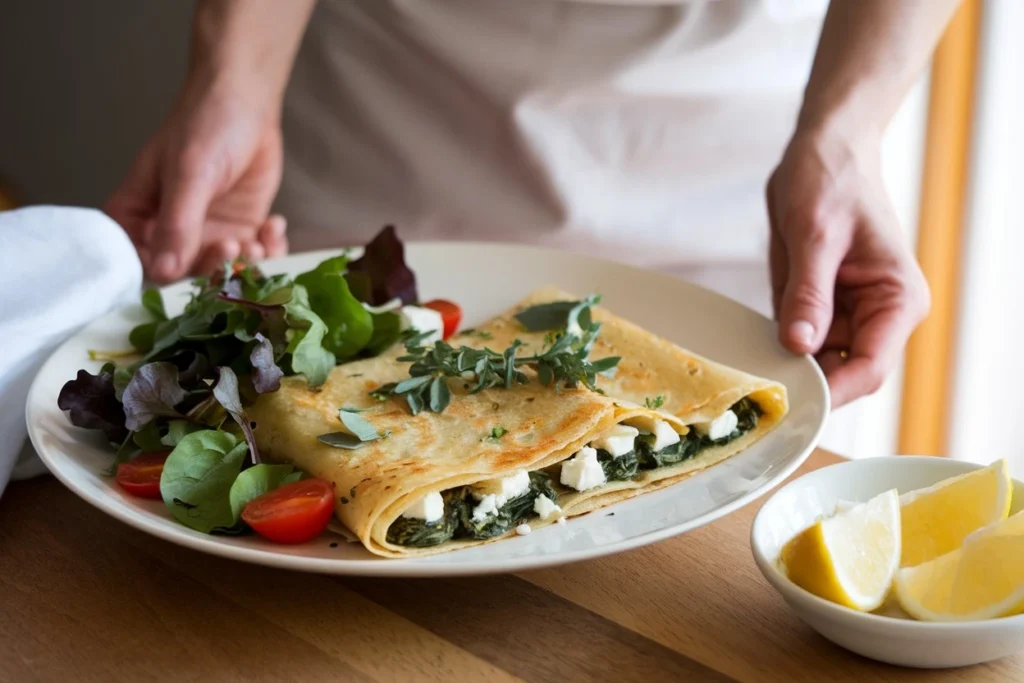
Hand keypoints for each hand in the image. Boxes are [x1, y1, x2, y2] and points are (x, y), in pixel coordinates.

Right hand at [105, 79, 287, 282]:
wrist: (247, 102)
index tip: (190, 266)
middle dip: (215, 268)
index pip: (139, 263)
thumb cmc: (205, 126)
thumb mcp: (189, 174)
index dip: (163, 273)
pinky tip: (274, 225)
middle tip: (235, 247)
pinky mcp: (240, 229)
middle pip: (186, 273)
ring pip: (224, 270)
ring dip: (245, 263)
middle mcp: (169, 230)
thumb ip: (178, 225)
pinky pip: (253, 256)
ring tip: (260, 239)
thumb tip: (165, 271)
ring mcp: (207, 232)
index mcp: (137, 215)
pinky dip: (268, 250)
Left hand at [767, 129, 929, 407]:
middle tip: (756, 393)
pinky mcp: (819, 308)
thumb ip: (808, 294)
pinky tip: (746, 346)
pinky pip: (796, 340)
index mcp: (896, 300)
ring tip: (745, 369)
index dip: (831, 392)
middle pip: (842, 375)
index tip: (790, 402)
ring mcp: (847, 314)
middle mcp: (877, 315)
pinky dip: (772, 346)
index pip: (869, 368)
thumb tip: (800, 346)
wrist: (823, 151)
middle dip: (803, 383)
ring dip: (783, 366)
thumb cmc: (831, 180)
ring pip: (815, 363)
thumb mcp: (815, 236)